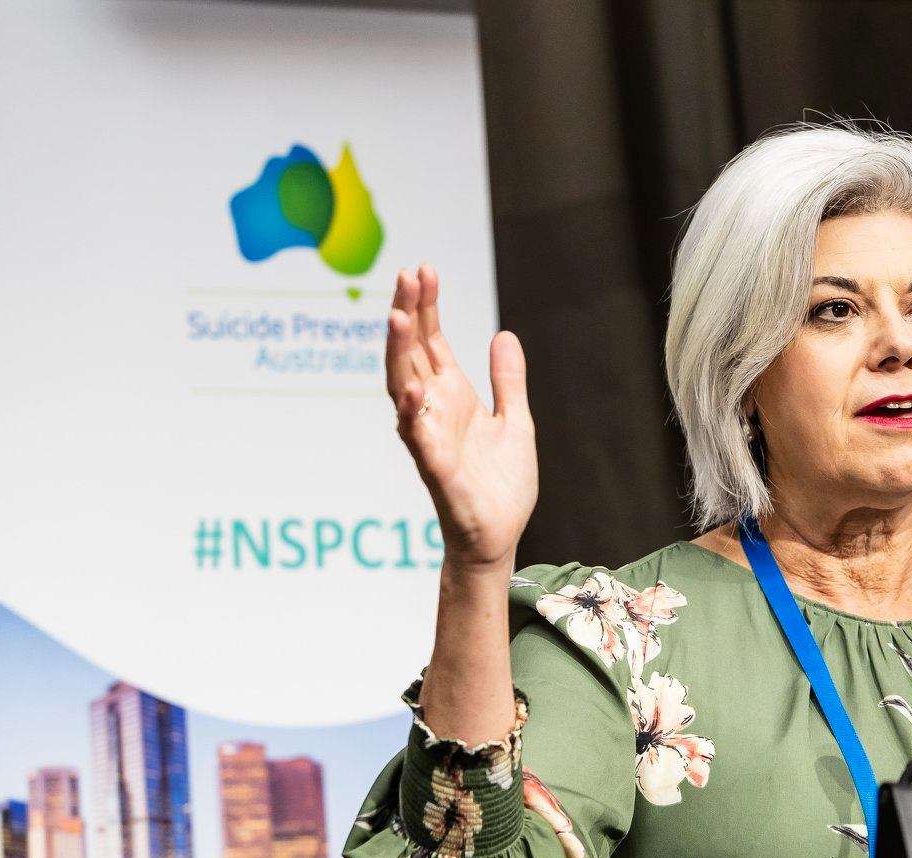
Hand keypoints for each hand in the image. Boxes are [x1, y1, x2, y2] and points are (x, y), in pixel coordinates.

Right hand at [386, 264, 537, 570]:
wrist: (499, 535)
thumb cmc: (500, 483)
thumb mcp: (515, 420)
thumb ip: (508, 380)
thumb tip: (504, 335)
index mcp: (452, 395)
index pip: (430, 340)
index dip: (426, 305)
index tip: (423, 268)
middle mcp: (433, 409)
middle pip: (411, 352)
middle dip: (408, 313)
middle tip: (407, 273)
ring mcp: (429, 435)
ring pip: (402, 386)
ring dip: (398, 353)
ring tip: (396, 316)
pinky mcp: (434, 467)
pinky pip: (417, 436)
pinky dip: (412, 412)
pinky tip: (411, 387)